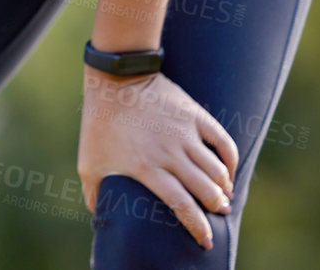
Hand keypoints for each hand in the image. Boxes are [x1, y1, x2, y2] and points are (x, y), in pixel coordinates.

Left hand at [77, 69, 238, 249]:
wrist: (114, 78)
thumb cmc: (99, 123)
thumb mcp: (89, 162)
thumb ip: (94, 194)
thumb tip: (100, 215)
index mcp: (147, 168)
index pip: (182, 206)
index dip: (197, 226)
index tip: (206, 240)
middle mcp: (170, 154)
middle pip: (205, 190)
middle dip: (216, 207)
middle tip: (219, 213)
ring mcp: (184, 134)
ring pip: (216, 170)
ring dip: (223, 187)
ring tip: (223, 195)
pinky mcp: (193, 115)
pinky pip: (222, 140)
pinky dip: (230, 158)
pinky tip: (229, 170)